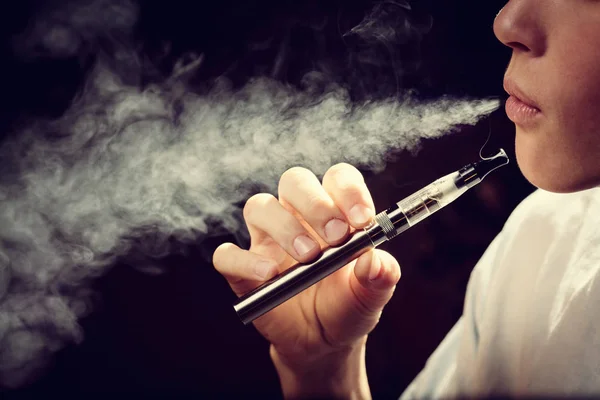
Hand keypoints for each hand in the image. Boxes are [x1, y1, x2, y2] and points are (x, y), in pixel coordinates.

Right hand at [213, 163, 400, 370]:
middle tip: (336, 236)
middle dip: (315, 203)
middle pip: (294, 181)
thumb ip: (381, 276)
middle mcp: (297, 217)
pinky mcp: (243, 271)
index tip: (363, 221)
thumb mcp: (372, 295)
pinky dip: (245, 261)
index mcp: (333, 212)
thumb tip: (376, 262)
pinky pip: (228, 255)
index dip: (348, 191)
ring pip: (259, 207)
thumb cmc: (348, 306)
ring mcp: (267, 241)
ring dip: (284, 226)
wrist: (323, 342)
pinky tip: (268, 275)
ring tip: (308, 256)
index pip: (337, 179)